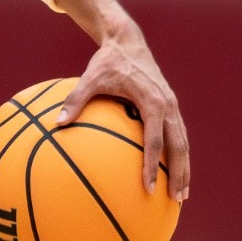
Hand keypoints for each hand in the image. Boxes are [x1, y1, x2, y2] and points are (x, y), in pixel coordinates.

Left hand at [57, 23, 189, 202]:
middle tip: (176, 199)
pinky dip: (179, 153)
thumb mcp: (89, 78)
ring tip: (182, 193)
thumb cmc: (107, 61)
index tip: (148, 187)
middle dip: (180, 174)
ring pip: (183, 142)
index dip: (151, 165)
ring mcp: (172, 106)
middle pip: (178, 146)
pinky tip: (174, 169)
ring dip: (185, 167)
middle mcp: (168, 105)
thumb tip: (57, 123)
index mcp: (152, 101)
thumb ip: (75, 100)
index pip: (154, 140)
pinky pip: (178, 134)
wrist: (127, 41)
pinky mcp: (170, 105)